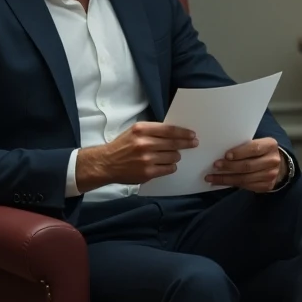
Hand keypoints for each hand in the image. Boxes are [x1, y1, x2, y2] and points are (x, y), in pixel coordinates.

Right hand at [75, 122, 197, 192]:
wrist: (106, 163)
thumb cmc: (122, 145)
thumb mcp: (135, 131)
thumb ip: (153, 130)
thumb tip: (175, 132)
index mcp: (142, 129)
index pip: (169, 130)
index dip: (183, 132)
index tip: (192, 134)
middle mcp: (145, 143)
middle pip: (174, 143)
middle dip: (187, 143)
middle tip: (194, 143)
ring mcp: (147, 159)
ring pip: (173, 156)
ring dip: (176, 156)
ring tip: (173, 156)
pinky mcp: (147, 172)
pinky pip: (168, 169)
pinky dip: (170, 166)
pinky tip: (167, 165)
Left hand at [205, 137, 285, 192]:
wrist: (278, 164)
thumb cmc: (261, 151)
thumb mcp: (258, 143)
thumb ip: (245, 146)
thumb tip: (221, 151)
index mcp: (270, 145)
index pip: (254, 149)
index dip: (239, 152)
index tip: (226, 155)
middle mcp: (272, 160)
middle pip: (248, 166)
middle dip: (229, 166)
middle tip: (215, 166)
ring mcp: (271, 175)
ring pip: (245, 178)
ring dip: (226, 178)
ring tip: (212, 177)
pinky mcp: (266, 186)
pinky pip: (246, 186)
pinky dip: (231, 184)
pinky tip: (220, 182)